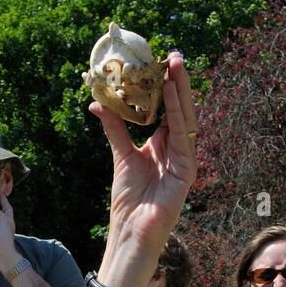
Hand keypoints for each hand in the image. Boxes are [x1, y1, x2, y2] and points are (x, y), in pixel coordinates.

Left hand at [88, 51, 196, 282]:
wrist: (132, 231)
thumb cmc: (128, 200)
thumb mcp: (121, 156)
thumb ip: (114, 128)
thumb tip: (98, 102)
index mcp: (162, 146)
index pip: (166, 110)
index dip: (164, 87)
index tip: (158, 63)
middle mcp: (176, 149)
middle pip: (178, 109)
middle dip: (176, 82)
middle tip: (171, 55)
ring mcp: (184, 159)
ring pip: (184, 118)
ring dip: (180, 91)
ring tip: (174, 65)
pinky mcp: (187, 170)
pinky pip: (183, 135)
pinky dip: (177, 113)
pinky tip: (170, 92)